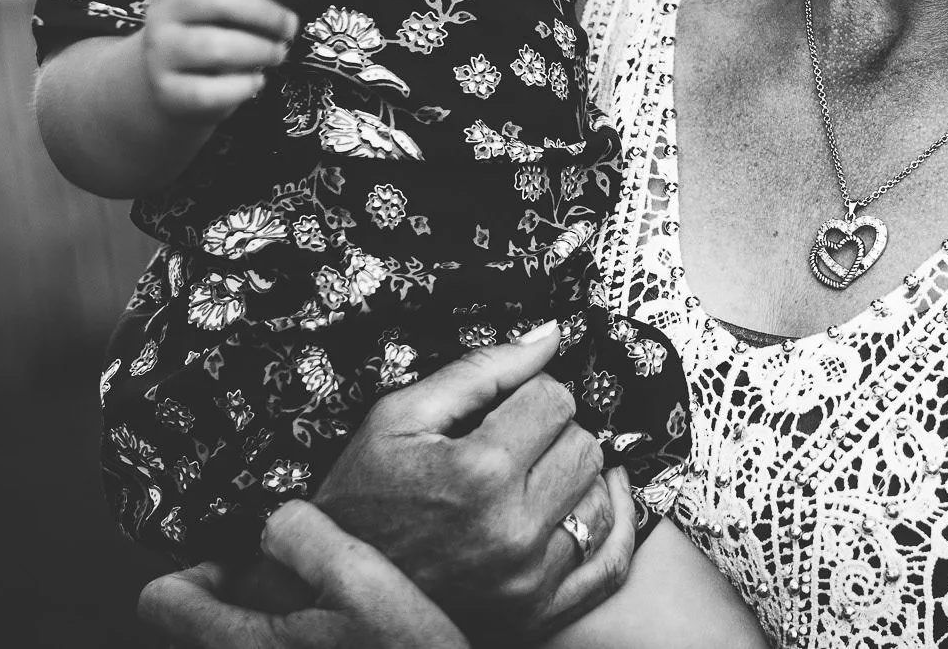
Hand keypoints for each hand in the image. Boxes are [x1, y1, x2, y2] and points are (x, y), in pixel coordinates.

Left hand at [138, 502, 470, 647]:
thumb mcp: (363, 580)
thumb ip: (306, 536)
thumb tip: (276, 518)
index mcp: (243, 644)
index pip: (161, 599)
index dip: (195, 568)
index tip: (233, 559)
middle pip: (192, 625)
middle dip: (231, 595)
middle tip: (285, 582)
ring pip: (234, 642)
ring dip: (261, 620)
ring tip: (315, 612)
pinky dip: (289, 641)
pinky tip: (337, 637)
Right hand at [141, 0, 315, 123]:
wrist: (172, 81)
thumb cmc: (217, 28)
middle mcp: (166, 6)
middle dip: (267, 13)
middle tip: (291, 27)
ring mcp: (161, 48)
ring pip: (215, 47)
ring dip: (261, 51)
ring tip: (276, 53)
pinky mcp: (166, 89)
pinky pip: (209, 91)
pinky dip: (244, 87)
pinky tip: (257, 81)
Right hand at [312, 324, 633, 640]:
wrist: (337, 584)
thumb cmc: (362, 494)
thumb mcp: (400, 415)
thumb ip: (481, 369)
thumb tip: (551, 334)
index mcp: (479, 472)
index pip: (555, 399)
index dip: (531, 390)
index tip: (505, 404)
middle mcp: (512, 530)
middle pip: (584, 446)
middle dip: (555, 431)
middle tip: (515, 439)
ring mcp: (528, 578)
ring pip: (599, 496)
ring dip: (575, 477)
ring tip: (533, 476)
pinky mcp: (537, 612)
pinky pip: (609, 561)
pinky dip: (610, 525)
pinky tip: (594, 499)